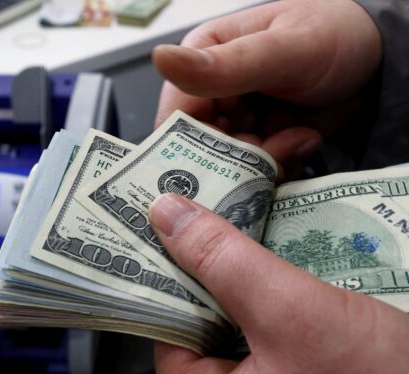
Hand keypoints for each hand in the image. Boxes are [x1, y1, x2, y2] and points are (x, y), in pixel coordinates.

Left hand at [149, 194, 408, 373]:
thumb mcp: (293, 316)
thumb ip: (224, 263)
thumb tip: (165, 214)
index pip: (167, 318)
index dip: (173, 260)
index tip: (177, 212)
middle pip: (204, 300)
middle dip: (218, 246)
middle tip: (221, 194)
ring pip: (235, 294)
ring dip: (249, 247)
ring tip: (256, 199)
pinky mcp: (286, 356)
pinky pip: (263, 300)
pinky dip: (271, 263)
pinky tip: (283, 227)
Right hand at [153, 0, 381, 175]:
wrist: (376, 61)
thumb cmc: (333, 37)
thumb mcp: (282, 48)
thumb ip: (225, 64)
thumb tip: (161, 58)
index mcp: (204, 59)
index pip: (175, 116)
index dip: (187, 147)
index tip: (214, 169)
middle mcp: (213, 94)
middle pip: (201, 148)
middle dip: (235, 158)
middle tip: (274, 148)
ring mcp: (237, 121)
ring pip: (229, 165)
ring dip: (264, 162)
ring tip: (297, 138)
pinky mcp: (259, 142)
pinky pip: (254, 171)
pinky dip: (278, 166)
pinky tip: (302, 141)